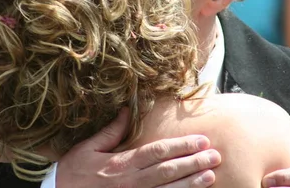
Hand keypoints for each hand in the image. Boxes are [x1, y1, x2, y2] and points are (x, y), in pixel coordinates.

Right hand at [56, 108, 221, 187]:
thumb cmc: (73, 175)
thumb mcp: (87, 149)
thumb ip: (110, 131)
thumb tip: (125, 110)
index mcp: (122, 164)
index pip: (158, 152)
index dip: (181, 145)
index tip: (201, 139)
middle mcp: (132, 183)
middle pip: (169, 171)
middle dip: (194, 162)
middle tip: (215, 155)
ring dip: (192, 184)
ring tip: (211, 175)